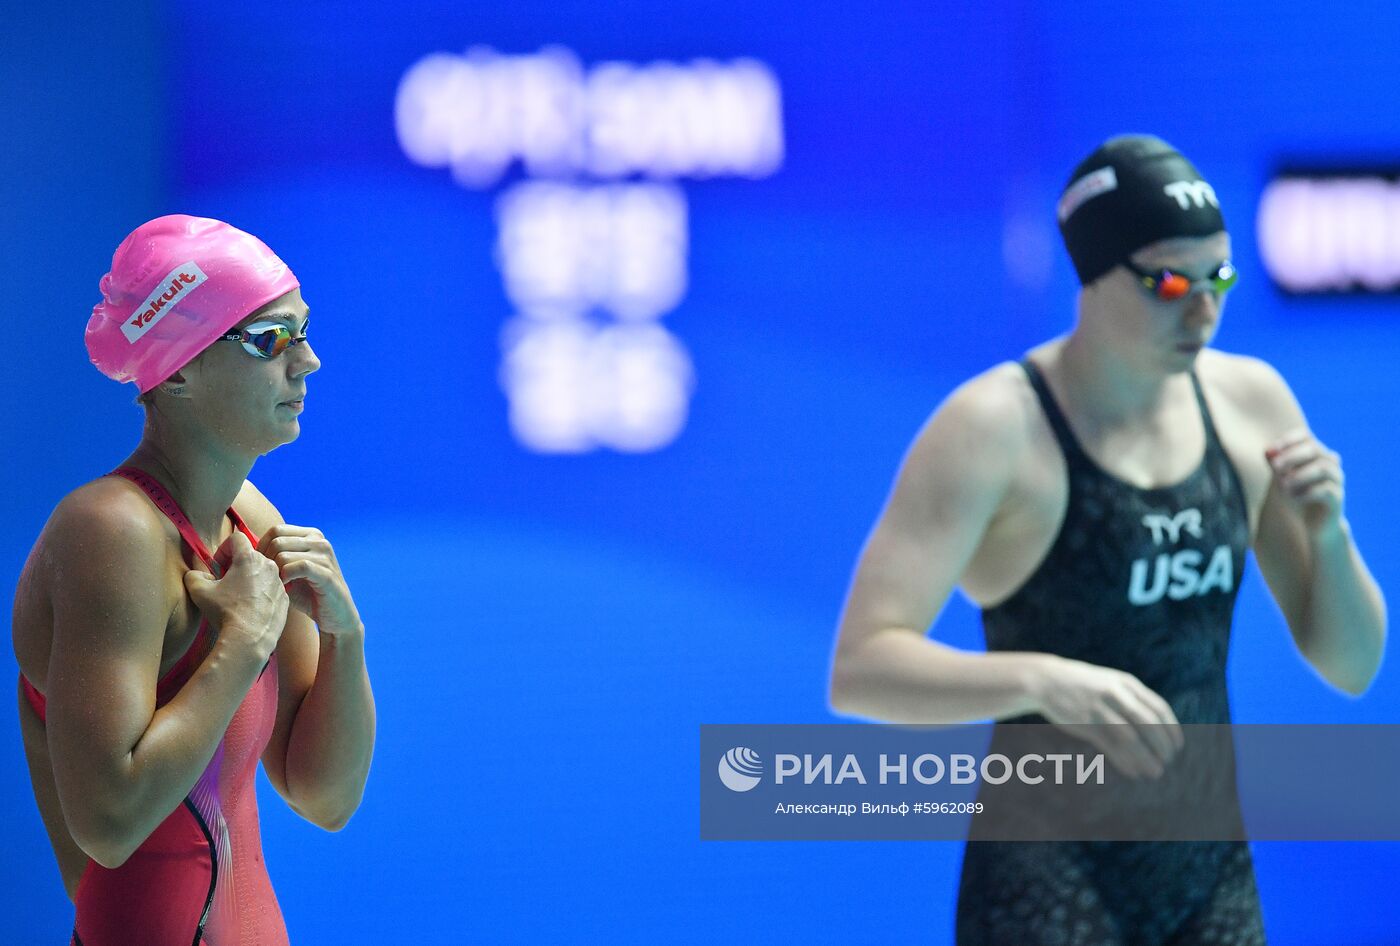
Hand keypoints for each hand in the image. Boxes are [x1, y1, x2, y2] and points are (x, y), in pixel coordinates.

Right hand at [183, 530, 288, 662]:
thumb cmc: (225, 612)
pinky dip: (261, 592)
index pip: (237, 538)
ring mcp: (280, 581)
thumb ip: (194, 576)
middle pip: (251, 555)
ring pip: (263, 572)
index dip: (224, 548)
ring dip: (250, 578)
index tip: (218, 566)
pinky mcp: (285, 597)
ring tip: (239, 596)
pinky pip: (272, 588)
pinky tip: (251, 608)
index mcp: (249, 558)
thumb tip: (198, 575)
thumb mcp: (200, 592)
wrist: (250, 638)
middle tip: (226, 582)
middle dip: (236, 564)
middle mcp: (268, 565)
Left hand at [257, 524, 362, 637]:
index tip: (259, 568)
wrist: (334, 615)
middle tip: (268, 580)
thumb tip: (245, 547)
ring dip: (275, 573)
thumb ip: (274, 556)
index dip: (261, 548)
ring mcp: (325, 556)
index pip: (276, 530)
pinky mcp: (327, 573)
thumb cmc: (308, 593)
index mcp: (311, 535)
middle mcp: (320, 541)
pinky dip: (287, 578)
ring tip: (277, 586)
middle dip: (266, 562)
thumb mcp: (289, 570)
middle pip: (277, 542)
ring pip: (284, 555)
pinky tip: (286, 588)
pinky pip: (299, 567)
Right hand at [1029, 655, 1183, 779]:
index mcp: (1126, 683)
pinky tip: (1133, 772)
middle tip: (1168, 761)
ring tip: (1155, 772)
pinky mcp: (1085, 723)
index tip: (1178, 746)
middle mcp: (1116, 694)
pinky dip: (1125, 761)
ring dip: (1146, 757)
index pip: (1159, 708)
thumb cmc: (1082, 685)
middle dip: (1163, 746)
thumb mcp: (1110, 682)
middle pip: (1149, 724)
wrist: (1046, 679)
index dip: (1172, 730)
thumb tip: (1156, 726)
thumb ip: (1131, 698)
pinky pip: (1110, 746)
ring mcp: (1100, 708)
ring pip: (1131, 738)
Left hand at [1265, 429, 1344, 535]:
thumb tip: (1267, 451)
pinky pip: (1327, 490)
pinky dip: (1307, 492)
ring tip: (1282, 485)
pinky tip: (1293, 498)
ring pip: (1323, 468)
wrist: (1314, 525)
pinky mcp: (1338, 499)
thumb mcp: (1282, 479)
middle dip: (1292, 457)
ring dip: (1299, 475)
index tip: (1272, 450)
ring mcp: (1336, 481)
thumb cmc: (1296, 497)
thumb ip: (1276, 464)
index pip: (1306, 437)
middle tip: (1275, 467)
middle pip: (1315, 450)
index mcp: (1316, 455)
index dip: (1290, 440)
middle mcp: (1330, 465)